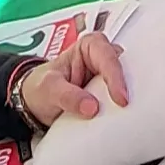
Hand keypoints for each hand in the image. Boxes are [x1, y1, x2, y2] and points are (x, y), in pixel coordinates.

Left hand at [15, 29, 132, 125]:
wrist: (34, 105)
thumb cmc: (40, 88)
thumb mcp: (48, 90)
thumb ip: (68, 96)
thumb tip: (91, 106)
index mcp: (88, 47)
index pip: (108, 58)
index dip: (116, 78)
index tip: (120, 98)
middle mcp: (101, 59)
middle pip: (124, 68)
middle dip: (130, 84)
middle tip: (130, 105)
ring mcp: (107, 78)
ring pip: (128, 83)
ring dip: (130, 96)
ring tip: (130, 113)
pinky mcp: (109, 95)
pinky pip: (122, 99)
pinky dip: (123, 108)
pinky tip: (124, 117)